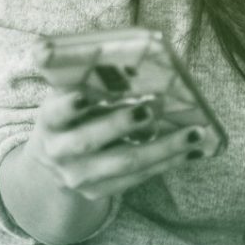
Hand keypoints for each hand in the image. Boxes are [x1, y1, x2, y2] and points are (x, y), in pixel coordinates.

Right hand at [0, 88, 217, 244]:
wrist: (55, 160)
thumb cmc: (74, 115)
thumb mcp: (70, 96)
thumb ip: (89, 80)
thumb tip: (134, 52)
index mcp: (50, 121)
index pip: (55, 112)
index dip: (69, 106)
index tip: (84, 96)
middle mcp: (58, 151)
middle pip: (89, 141)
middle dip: (121, 124)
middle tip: (150, 109)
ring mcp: (78, 176)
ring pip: (124, 163)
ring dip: (163, 148)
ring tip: (195, 133)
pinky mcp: (98, 191)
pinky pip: (137, 178)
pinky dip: (167, 162)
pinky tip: (192, 151)